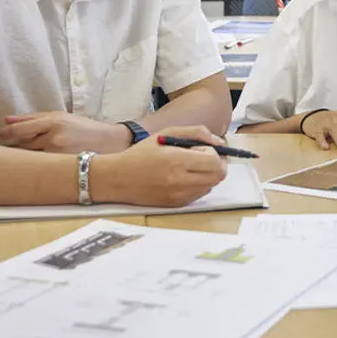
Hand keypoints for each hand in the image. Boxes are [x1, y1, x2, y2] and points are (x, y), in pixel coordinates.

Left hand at [1, 112, 131, 153]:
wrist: (110, 141)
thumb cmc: (83, 127)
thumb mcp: (60, 116)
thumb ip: (32, 118)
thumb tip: (6, 120)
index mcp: (53, 121)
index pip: (19, 130)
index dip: (6, 134)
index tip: (2, 135)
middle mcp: (55, 138)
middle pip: (22, 145)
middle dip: (16, 146)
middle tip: (17, 146)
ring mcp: (59, 154)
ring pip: (30, 158)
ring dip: (27, 156)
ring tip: (35, 154)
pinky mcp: (63, 166)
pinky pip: (41, 166)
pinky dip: (38, 165)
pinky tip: (43, 163)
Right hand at [88, 126, 228, 206]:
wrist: (116, 178)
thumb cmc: (141, 153)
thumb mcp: (166, 133)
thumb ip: (196, 132)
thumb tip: (219, 142)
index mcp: (177, 161)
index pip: (215, 162)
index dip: (215, 153)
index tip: (204, 148)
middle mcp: (179, 181)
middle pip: (218, 176)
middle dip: (217, 164)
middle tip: (205, 157)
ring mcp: (178, 195)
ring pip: (211, 186)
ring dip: (208, 175)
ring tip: (191, 167)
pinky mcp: (176, 204)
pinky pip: (200, 195)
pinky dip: (199, 185)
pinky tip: (184, 177)